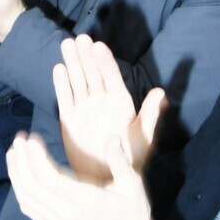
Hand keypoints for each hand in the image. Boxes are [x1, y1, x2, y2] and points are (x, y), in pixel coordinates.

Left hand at [7, 132, 156, 219]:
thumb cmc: (132, 214)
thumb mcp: (133, 187)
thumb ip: (121, 162)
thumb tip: (113, 138)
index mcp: (86, 202)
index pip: (51, 180)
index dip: (37, 159)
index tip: (32, 138)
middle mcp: (67, 214)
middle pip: (33, 187)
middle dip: (22, 160)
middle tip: (20, 138)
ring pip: (27, 198)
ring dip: (16, 173)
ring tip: (14, 151)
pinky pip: (29, 209)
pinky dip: (19, 189)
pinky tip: (18, 172)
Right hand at [54, 35, 165, 180]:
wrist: (107, 180)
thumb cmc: (130, 160)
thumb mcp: (144, 138)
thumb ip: (150, 115)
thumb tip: (160, 91)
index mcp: (120, 102)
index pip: (111, 76)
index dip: (106, 61)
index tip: (99, 45)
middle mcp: (101, 101)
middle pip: (92, 73)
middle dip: (86, 56)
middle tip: (80, 38)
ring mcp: (84, 108)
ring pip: (77, 80)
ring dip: (72, 63)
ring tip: (66, 45)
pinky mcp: (69, 119)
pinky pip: (64, 97)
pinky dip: (61, 84)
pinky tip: (58, 69)